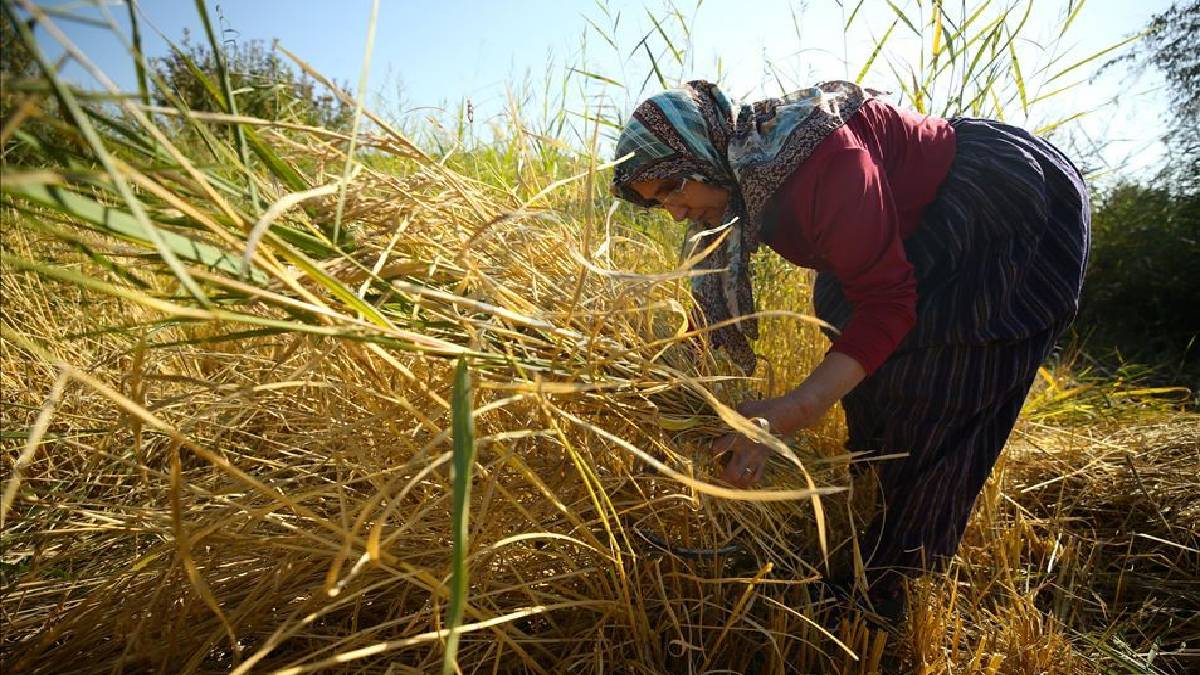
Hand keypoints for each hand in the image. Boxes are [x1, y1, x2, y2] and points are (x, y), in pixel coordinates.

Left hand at [708, 394, 824, 487]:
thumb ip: (731, 415)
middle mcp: (745, 451)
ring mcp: (756, 458)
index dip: (712, 449)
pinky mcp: (764, 460)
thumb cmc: (763, 409)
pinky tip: (743, 475)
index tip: (712, 446)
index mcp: (737, 436)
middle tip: (718, 471)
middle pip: (731, 474)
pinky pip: (756, 477)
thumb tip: (722, 416)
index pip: (717, 449)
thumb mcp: (743, 407)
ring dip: (735, 481)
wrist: (786, 416)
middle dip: (722, 475)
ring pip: (743, 480)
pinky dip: (748, 480)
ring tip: (729, 477)